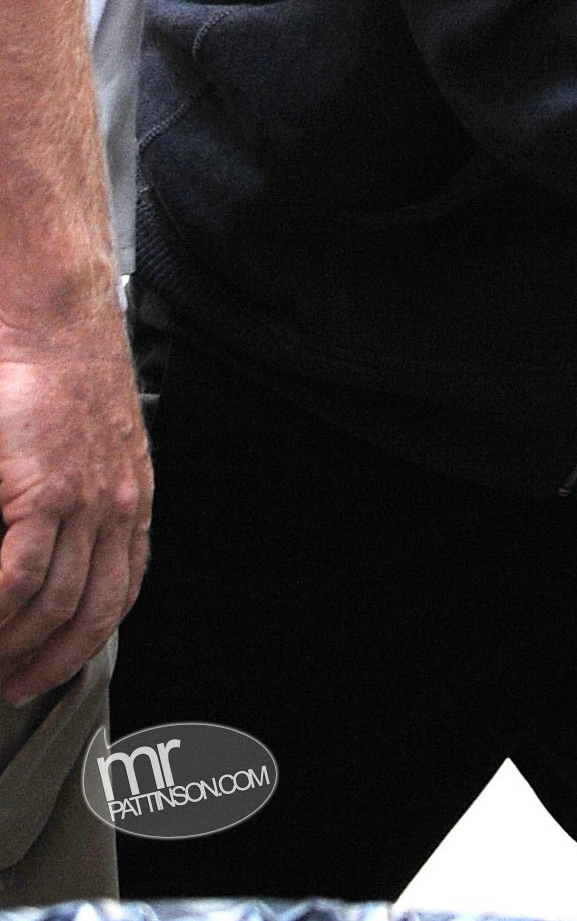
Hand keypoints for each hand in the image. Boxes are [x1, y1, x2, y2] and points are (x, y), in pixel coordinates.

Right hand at [0, 295, 151, 702]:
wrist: (55, 320)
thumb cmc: (59, 372)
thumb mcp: (88, 439)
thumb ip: (78, 493)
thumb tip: (49, 543)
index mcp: (132, 497)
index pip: (122, 590)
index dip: (87, 637)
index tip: (54, 666)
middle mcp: (119, 507)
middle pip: (92, 612)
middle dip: (52, 660)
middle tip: (13, 687)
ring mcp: (85, 502)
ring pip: (51, 604)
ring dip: (14, 644)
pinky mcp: (46, 492)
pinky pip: (17, 577)